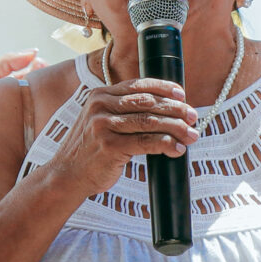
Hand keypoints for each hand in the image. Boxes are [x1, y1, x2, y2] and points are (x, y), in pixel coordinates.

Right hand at [42, 76, 196, 201]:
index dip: (163, 88)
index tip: (182, 95)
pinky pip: (146, 142)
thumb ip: (122, 112)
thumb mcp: (99, 122)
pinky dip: (166, 144)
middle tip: (194, 117)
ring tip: (192, 135)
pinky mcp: (109, 147)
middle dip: (175, 109)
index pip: (138, 85)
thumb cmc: (90, 150)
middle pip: (147, 102)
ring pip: (149, 121)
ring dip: (176, 128)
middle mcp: (100, 106)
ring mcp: (103, 126)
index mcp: (99, 95)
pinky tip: (177, 149)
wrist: (66, 175)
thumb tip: (163, 110)